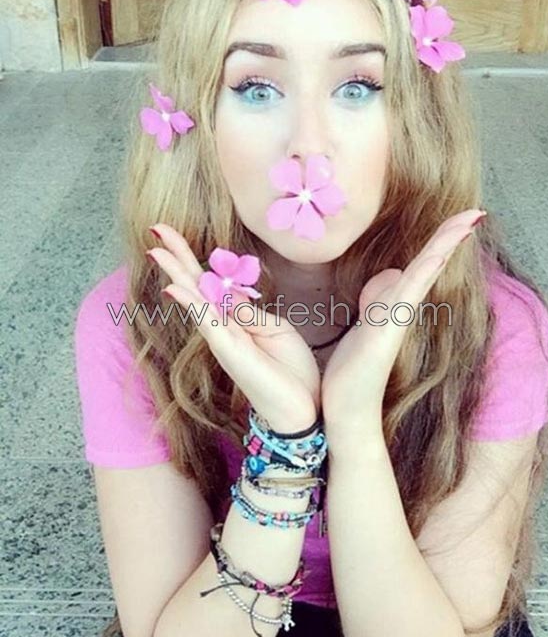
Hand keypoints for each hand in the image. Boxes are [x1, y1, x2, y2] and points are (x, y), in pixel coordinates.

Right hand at [147, 223, 320, 433]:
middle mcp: (223, 328)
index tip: (172, 233)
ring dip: (176, 273)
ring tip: (156, 250)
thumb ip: (247, 310)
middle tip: (155, 228)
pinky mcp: (230, 352)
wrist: (303, 408)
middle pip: (195, 285)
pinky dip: (191, 304)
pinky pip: (208, 323)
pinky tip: (175, 289)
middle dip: (176, 257)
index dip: (193, 258)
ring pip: (195, 299)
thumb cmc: (290, 370)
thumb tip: (228, 289)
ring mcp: (223, 340)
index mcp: (236, 319)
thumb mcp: (273, 328)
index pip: (210, 282)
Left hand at [320, 209, 485, 448]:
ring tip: (466, 221)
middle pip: (429, 265)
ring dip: (444, 246)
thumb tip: (390, 276)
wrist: (346, 410)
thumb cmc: (350, 371)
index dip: (438, 243)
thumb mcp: (362, 326)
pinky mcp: (389, 332)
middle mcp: (400, 311)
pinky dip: (425, 272)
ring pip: (424, 274)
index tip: (459, 220)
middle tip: (473, 213)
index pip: (419, 267)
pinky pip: (409, 295)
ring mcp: (397, 321)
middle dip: (449, 237)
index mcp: (393, 307)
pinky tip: (436, 255)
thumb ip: (376, 302)